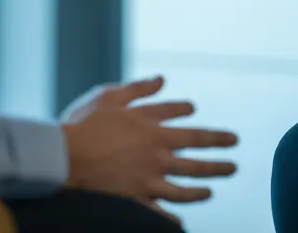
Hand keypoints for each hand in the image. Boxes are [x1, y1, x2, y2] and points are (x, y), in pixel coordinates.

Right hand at [60, 76, 237, 225]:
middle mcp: (158, 153)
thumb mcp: (110, 97)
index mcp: (152, 126)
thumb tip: (162, 79)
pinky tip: (182, 222)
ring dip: (204, 186)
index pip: (180, 114)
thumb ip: (138, 88)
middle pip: (197, 152)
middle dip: (219, 149)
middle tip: (234, 148)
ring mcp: (150, 179)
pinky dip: (173, 219)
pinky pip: (161, 213)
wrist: (63, 158)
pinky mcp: (138, 200)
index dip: (187, 109)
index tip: (193, 109)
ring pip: (187, 186)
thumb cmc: (83, 125)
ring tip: (214, 188)